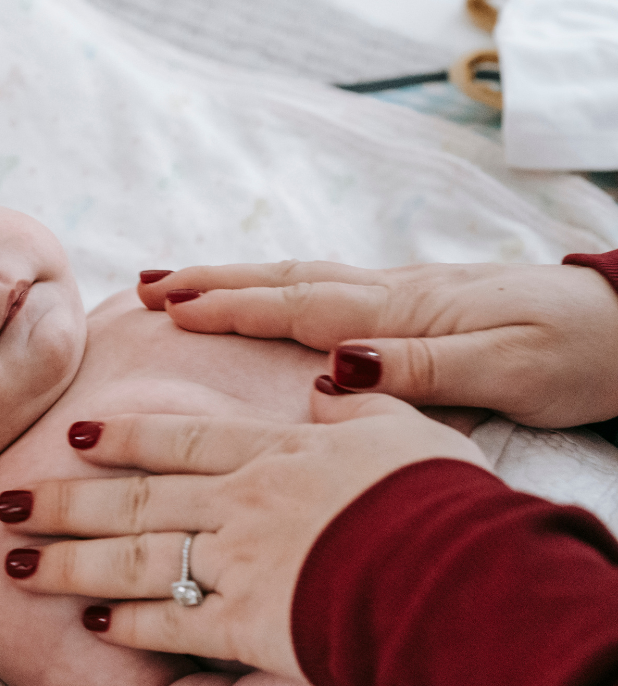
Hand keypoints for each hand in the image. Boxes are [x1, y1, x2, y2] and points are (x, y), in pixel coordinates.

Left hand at [0, 390, 486, 680]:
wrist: (458, 570)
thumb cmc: (438, 498)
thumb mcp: (405, 430)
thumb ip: (358, 405)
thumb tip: (330, 379)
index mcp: (274, 453)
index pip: (180, 440)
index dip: (123, 438)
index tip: (73, 436)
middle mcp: (239, 502)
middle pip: (132, 498)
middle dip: (62, 501)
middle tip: (7, 502)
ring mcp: (237, 562)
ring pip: (133, 557)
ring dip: (69, 561)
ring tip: (18, 562)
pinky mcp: (249, 624)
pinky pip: (177, 623)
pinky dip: (133, 624)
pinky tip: (95, 623)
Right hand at [137, 261, 617, 427]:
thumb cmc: (574, 354)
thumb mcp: (508, 372)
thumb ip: (419, 366)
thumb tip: (332, 363)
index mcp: (402, 311)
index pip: (298, 307)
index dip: (230, 306)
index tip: (168, 309)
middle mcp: (389, 294)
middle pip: (283, 281)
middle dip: (209, 282)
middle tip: (143, 288)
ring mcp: (396, 295)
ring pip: (297, 280)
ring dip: (231, 280)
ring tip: (172, 284)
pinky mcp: (407, 307)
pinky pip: (320, 292)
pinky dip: (271, 290)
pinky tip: (255, 295)